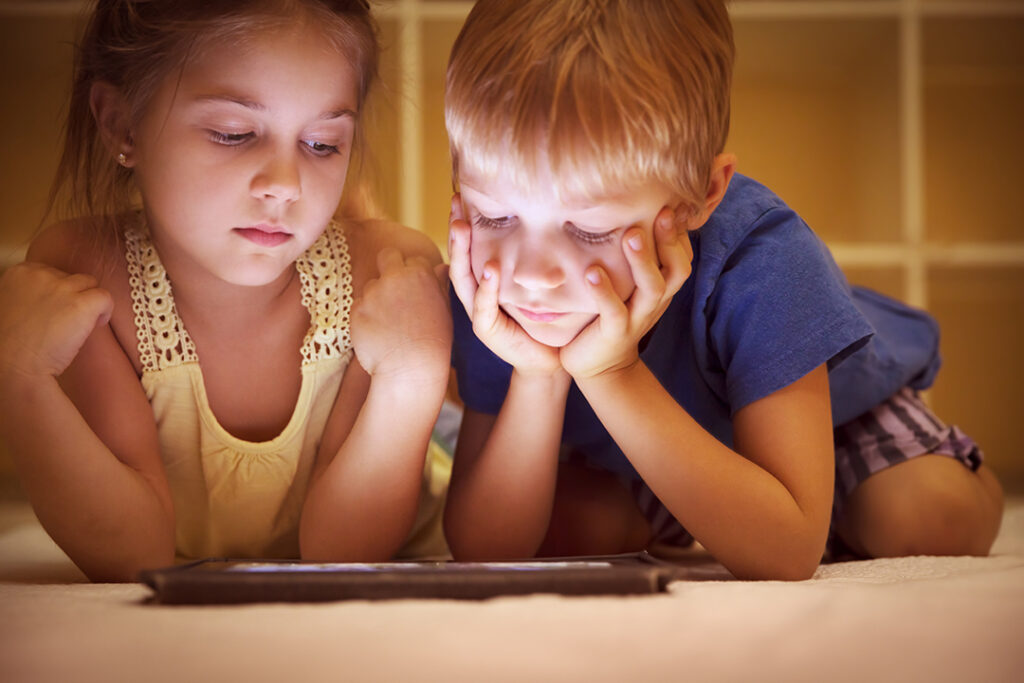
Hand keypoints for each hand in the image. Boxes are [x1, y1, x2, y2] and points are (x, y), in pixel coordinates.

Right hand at [0, 262, 112, 383]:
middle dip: (74, 296)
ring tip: (82, 324)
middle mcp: (41, 275)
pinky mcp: (81, 304)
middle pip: (72, 277)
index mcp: (19, 273)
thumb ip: (27, 294)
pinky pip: (105, 297)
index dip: (58, 292)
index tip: (56, 310)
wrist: (12, 366)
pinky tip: (97, 325)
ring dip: (89, 302)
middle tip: (68, 321)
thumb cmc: (8, 345)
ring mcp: (62, 287)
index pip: (52, 272)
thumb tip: (52, 299)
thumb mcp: (8, 307)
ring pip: (90, 284)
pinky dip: (106, 310)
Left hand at [351, 247, 452, 385]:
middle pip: (386, 256)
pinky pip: (359, 305)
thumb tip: (442, 266)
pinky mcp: (356, 310)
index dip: (414, 274)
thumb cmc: (433, 341)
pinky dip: (366, 316)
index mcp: (420, 274)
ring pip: (371, 284)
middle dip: (389, 267)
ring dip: (377, 297)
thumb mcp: (445, 309)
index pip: (413, 260)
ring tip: (390, 322)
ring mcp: (373, 293)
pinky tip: (379, 332)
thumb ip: (439, 283)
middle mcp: (395, 278)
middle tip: (395, 290)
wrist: (411, 369)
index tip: (415, 290)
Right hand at [447, 194, 562, 376]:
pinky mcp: (487, 330)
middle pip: (459, 257)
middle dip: (456, 229)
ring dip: (462, 252)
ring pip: (463, 279)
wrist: (549, 357)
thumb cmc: (543, 317)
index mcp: (483, 281)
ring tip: (463, 227)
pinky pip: (483, 307)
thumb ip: (530, 257)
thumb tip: (545, 216)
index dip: (462, 222)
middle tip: (456, 201)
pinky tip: (490, 268)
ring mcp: (478, 312)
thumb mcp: (534, 282)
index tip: (461, 194)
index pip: (468, 247)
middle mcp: (476, 294)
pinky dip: (486, 288)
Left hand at [560, 207, 691, 378]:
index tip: (671, 201)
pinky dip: (605, 291)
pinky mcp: (615, 333)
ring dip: (642, 260)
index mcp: (662, 285)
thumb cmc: (613, 312)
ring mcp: (638, 317)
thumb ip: (635, 255)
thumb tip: (628, 210)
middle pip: (677, 268)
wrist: (599, 365)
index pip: (682, 254)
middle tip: (660, 211)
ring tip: (630, 235)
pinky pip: (614, 312)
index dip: (681, 231)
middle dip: (670, 240)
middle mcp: (656, 300)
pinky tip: (592, 272)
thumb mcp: (629, 283)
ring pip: (652, 287)